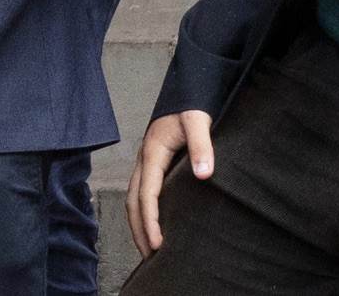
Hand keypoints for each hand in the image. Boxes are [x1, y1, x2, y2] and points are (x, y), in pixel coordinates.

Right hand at [127, 110, 213, 257]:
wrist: (187, 83)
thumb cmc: (192, 101)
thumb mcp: (198, 120)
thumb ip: (202, 146)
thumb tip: (204, 174)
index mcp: (152, 152)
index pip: (146, 195)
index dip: (150, 222)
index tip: (158, 244)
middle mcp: (144, 158)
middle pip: (133, 202)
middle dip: (139, 230)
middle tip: (150, 255)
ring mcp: (145, 159)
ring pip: (133, 198)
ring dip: (138, 223)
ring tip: (148, 246)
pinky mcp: (152, 158)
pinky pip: (140, 190)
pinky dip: (142, 210)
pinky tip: (153, 219)